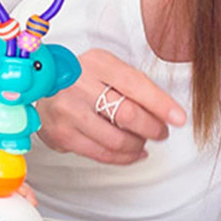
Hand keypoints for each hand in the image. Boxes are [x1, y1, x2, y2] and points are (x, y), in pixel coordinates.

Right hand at [36, 49, 186, 164]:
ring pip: (116, 139)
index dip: (161, 105)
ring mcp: (68, 112)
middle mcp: (79, 86)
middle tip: (161, 133)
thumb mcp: (107, 68)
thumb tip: (166, 113)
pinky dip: (123, 157)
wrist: (41, 88)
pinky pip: (101, 154)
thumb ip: (134, 85)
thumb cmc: (81, 79)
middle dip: (153, 128)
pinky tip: (132, 152)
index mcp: (96, 63)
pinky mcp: (62, 135)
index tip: (179, 119)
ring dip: (138, 145)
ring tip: (143, 142)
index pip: (136, 85)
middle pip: (128, 115)